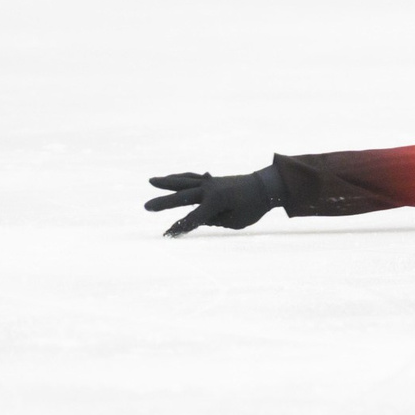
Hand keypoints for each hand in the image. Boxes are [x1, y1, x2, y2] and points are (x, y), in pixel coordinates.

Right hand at [145, 166, 282, 237]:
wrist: (267, 186)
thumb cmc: (253, 207)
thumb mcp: (234, 221)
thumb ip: (213, 219)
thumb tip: (195, 217)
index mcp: (216, 201)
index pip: (193, 218)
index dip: (180, 229)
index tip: (166, 236)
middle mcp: (210, 189)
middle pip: (182, 197)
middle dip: (164, 203)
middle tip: (146, 206)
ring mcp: (210, 182)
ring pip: (184, 181)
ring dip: (167, 182)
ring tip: (151, 181)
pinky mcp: (212, 180)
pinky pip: (192, 178)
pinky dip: (181, 177)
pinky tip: (171, 177)